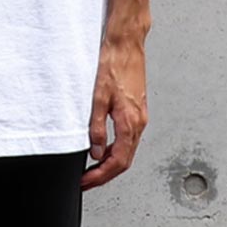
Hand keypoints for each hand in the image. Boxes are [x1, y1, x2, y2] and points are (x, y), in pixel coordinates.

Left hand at [81, 31, 148, 190]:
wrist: (126, 44)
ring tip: (92, 169)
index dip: (100, 176)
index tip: (86, 183)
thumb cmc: (114, 64)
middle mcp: (139, 122)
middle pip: (124, 161)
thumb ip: (96, 127)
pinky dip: (115, 149)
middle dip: (105, 175)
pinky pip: (128, 139)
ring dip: (110, 164)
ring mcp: (140, 117)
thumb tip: (94, 151)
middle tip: (87, 182)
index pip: (117, 161)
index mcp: (130, 122)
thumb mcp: (98, 97)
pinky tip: (102, 149)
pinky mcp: (137, 111)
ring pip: (127, 150)